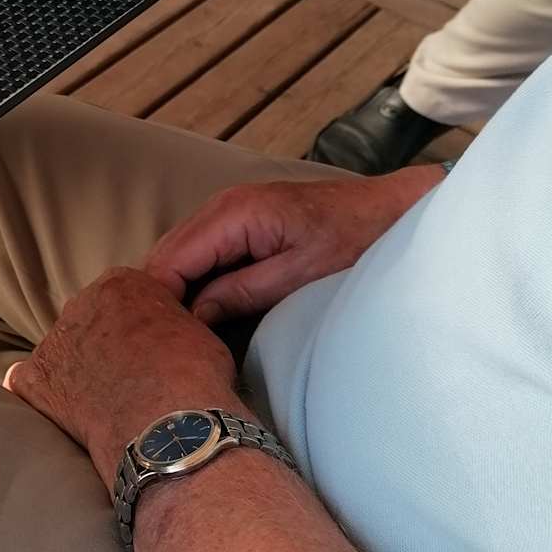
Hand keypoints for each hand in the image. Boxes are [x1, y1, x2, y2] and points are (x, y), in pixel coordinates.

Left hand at [5, 268, 239, 487]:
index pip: (122, 295)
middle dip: (103, 343)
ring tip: (105, 402)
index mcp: (121, 284)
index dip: (136, 324)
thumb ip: (170, 322)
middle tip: (127, 376)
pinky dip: (42, 396)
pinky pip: (27, 384)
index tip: (148, 347)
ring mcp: (53, 342)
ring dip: (76, 370)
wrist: (168, 423)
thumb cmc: (194, 377)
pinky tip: (62, 412)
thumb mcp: (197, 331)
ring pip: (61, 351)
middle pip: (87, 319)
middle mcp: (79, 303)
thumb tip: (167, 336)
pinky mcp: (34, 381)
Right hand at [144, 166, 441, 324]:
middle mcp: (222, 206)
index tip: (164, 344)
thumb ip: (240, 294)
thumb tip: (191, 317)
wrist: (393, 212)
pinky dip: (195, 281)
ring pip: (179, 254)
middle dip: (161, 298)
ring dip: (177, 291)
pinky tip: (203, 313)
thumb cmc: (356, 243)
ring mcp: (230, 211)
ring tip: (182, 334)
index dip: (159, 304)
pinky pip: (201, 252)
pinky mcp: (241, 222)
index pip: (168, 261)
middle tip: (168, 345)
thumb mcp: (299, 277)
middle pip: (165, 256)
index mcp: (233, 214)